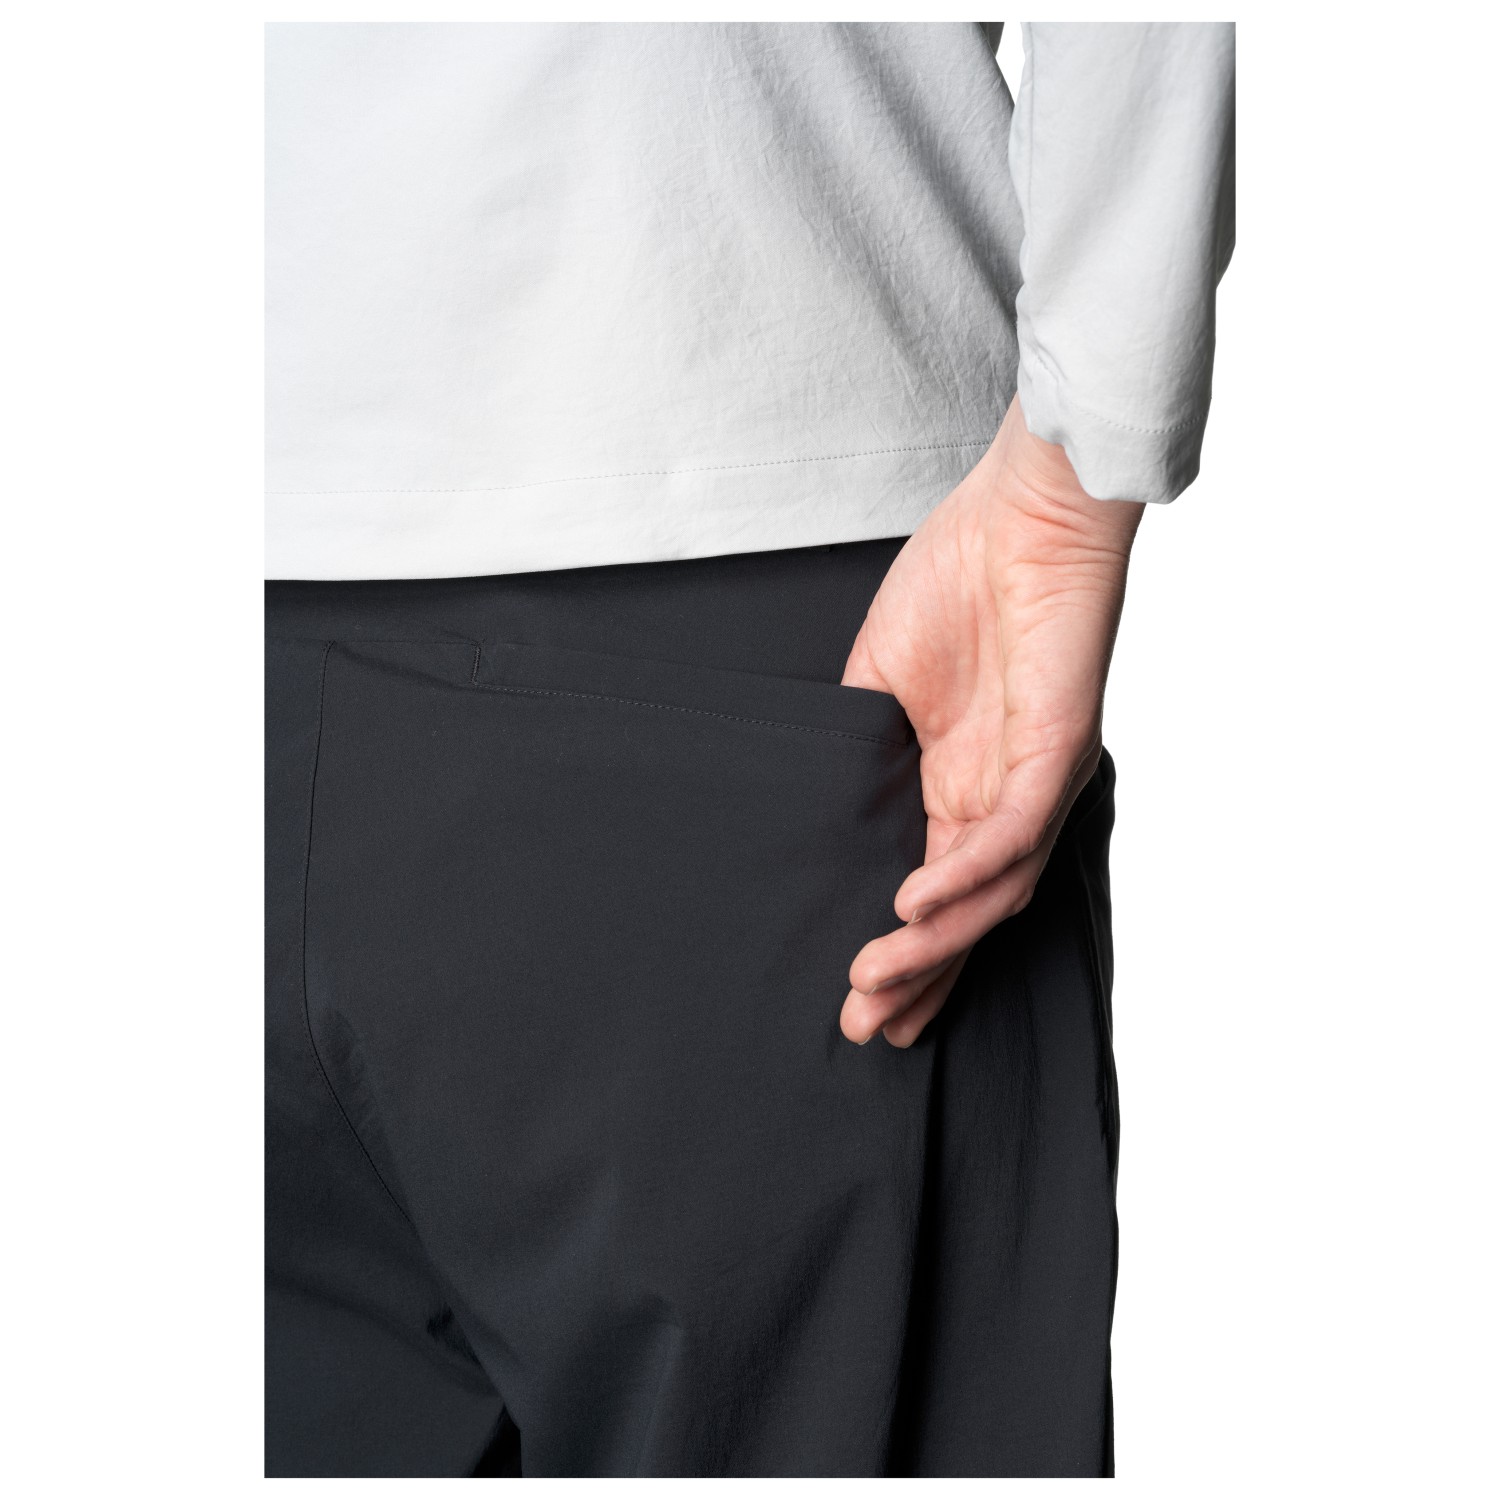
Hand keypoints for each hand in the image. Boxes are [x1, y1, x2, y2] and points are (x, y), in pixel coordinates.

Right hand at [839, 396, 1143, 1045]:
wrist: (1022, 512)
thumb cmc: (959, 582)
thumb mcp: (882, 681)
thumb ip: (867, 751)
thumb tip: (832, 805)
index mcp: (964, 783)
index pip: (937, 888)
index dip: (907, 951)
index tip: (859, 1001)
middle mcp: (1004, 797)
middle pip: (970, 913)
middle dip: (920, 977)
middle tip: (865, 1030)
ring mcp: (1036, 778)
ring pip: (995, 889)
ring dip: (936, 943)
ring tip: (876, 984)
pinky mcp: (1060, 747)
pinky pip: (1014, 828)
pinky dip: (967, 871)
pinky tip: (915, 903)